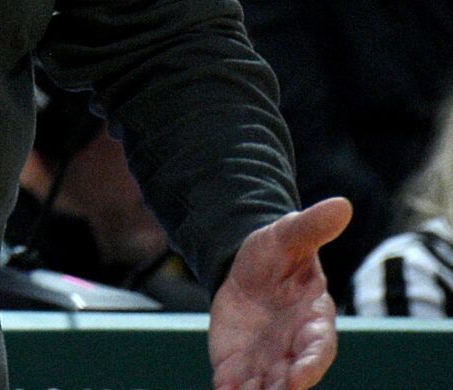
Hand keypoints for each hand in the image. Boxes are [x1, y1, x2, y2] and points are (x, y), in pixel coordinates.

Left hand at [209, 198, 350, 389]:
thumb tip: (342, 204)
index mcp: (312, 318)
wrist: (243, 268)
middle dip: (284, 388)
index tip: (301, 376)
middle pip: (293, 376)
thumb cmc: (276, 252)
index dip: (311, 362)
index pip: (319, 346)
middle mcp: (292, 346)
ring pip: (265, 386)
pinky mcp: (237, 362)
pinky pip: (235, 383)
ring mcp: (266, 358)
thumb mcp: (287, 234)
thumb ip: (312, 225)